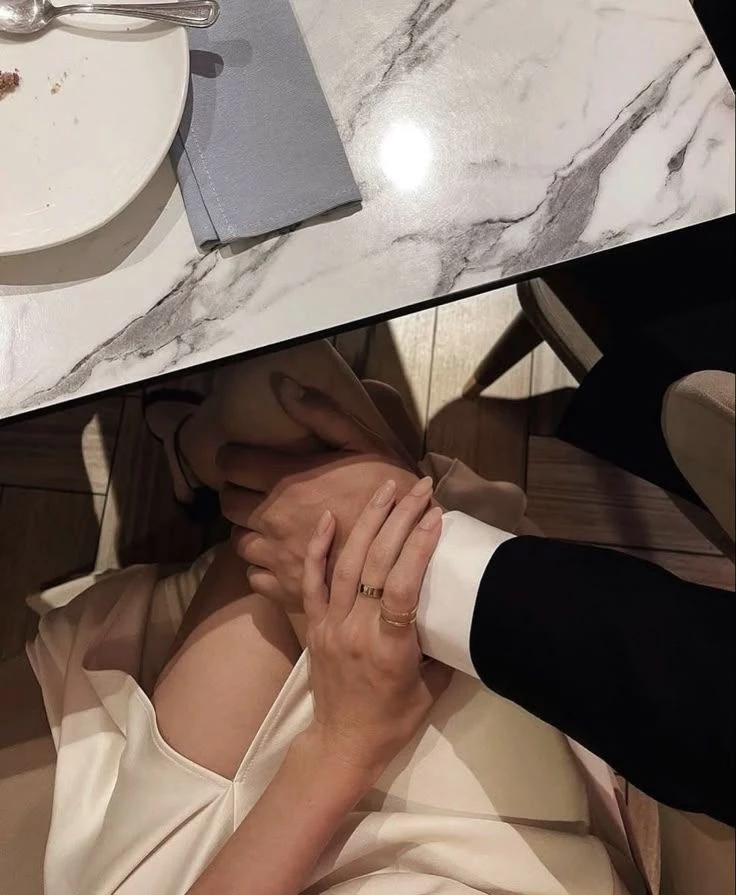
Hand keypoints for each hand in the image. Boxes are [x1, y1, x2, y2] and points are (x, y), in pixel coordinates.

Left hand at [219, 377, 421, 605]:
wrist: (412, 548)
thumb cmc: (390, 490)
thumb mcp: (361, 442)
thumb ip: (319, 414)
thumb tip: (281, 385)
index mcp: (287, 481)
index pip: (231, 464)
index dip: (234, 458)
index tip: (244, 458)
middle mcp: (273, 520)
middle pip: (228, 505)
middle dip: (238, 493)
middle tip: (258, 490)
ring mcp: (279, 558)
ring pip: (239, 542)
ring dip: (250, 531)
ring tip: (271, 526)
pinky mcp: (288, 589)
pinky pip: (254, 577)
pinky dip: (262, 567)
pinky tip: (281, 557)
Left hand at [303, 480, 451, 778]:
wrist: (341, 744)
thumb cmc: (392, 721)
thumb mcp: (431, 689)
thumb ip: (443, 647)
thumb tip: (459, 607)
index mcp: (389, 648)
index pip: (402, 586)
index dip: (418, 547)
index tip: (435, 516)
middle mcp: (356, 628)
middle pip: (376, 563)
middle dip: (400, 520)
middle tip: (420, 489)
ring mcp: (331, 623)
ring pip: (347, 562)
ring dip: (369, 521)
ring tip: (387, 490)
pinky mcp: (314, 623)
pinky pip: (312, 580)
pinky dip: (319, 546)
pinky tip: (331, 517)